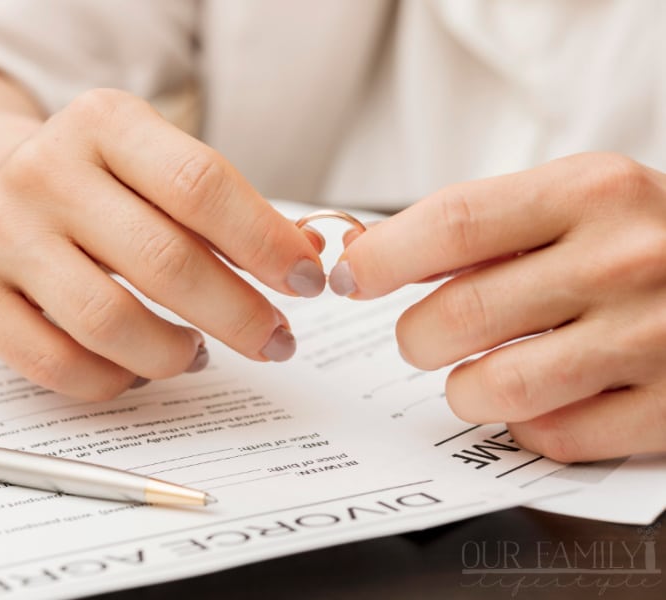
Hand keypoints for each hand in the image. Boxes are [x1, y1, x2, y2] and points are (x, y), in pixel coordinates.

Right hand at [0, 89, 324, 400]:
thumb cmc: (92, 186)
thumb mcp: (152, 166)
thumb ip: (223, 210)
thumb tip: (305, 260)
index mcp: (102, 122)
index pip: (201, 185)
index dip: (267, 244)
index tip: (308, 283)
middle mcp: (41, 170)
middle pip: (165, 261)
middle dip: (240, 315)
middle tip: (276, 341)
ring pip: (111, 323)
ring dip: (175, 354)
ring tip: (197, 353)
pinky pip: (59, 366)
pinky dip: (116, 381)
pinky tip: (139, 368)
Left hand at [331, 153, 665, 460]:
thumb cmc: (641, 238)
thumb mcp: (574, 201)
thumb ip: (478, 228)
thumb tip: (364, 255)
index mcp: (589, 192)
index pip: (450, 224)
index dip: (380, 259)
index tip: (349, 278)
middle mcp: (624, 259)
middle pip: (457, 315)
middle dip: (417, 337)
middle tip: (427, 336)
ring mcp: (653, 338)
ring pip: (496, 388)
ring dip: (463, 389)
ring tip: (476, 373)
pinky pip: (553, 437)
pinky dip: (526, 426)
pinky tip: (543, 398)